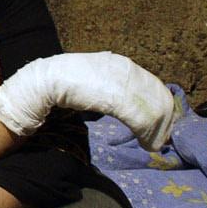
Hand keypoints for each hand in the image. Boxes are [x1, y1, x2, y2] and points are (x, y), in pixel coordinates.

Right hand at [0, 51, 180, 149]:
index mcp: (120, 64)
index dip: (159, 104)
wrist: (42, 83)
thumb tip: (127, 104)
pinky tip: (146, 142)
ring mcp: (119, 81)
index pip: (151, 83)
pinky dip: (147, 132)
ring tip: (154, 143)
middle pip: (157, 94)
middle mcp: (124, 68)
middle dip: (164, 118)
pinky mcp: (114, 96)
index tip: (161, 121)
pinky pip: (140, 116)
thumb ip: (110, 88)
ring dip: (157, 129)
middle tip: (162, 137)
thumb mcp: (93, 83)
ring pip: (153, 107)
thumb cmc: (64, 85)